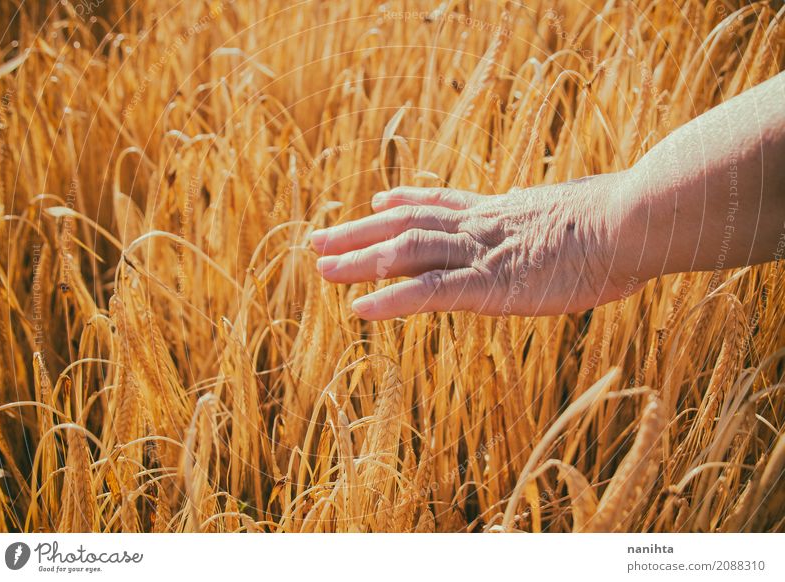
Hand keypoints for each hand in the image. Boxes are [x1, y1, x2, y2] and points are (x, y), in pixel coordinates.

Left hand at [311, 172, 642, 320]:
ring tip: (321, 268)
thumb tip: (573, 219)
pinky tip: (359, 308)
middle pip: (406, 223)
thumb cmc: (622, 220)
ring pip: (404, 251)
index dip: (405, 200)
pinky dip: (390, 299)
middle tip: (319, 238)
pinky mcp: (489, 285)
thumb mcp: (583, 212)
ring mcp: (481, 254)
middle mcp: (481, 227)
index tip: (377, 200)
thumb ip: (560, 219)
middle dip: (359, 231)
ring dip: (359, 261)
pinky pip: (428, 291)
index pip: (442, 201)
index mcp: (502, 211)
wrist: (632, 221)